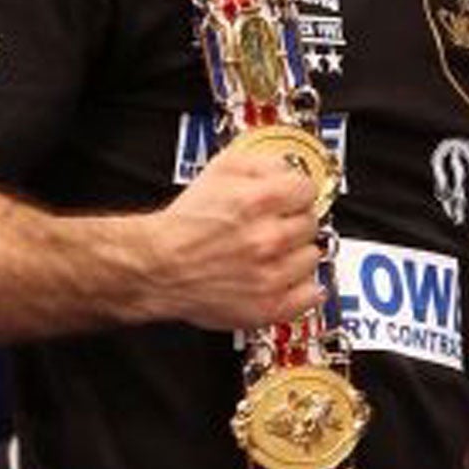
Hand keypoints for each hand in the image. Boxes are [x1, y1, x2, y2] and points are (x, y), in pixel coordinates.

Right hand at [137, 140, 324, 329]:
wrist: (156, 267)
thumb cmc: (184, 225)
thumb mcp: (220, 170)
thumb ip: (263, 163)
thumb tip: (289, 169)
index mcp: (258, 202)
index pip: (307, 190)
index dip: (296, 192)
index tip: (289, 199)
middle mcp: (267, 239)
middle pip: (310, 223)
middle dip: (292, 222)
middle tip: (273, 226)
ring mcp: (270, 275)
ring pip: (311, 257)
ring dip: (296, 254)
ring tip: (271, 253)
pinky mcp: (267, 306)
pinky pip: (310, 295)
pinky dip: (302, 288)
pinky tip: (285, 277)